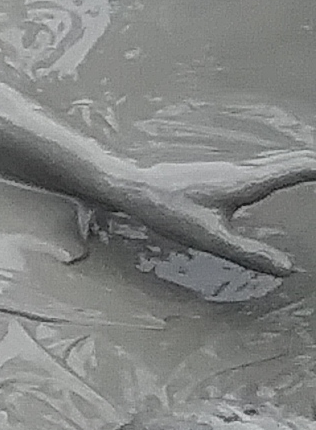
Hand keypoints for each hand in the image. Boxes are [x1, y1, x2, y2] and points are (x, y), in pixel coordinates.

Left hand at [103, 149, 315, 279]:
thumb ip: (248, 253)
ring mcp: (229, 170)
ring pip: (275, 161)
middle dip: (312, 162)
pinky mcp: (219, 174)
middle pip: (288, 161)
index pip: (292, 170)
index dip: (315, 168)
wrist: (132, 187)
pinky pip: (262, 166)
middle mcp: (240, 171)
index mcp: (244, 182)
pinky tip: (280, 172)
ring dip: (300, 161)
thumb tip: (288, 269)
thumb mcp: (210, 238)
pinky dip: (282, 166)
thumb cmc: (168, 210)